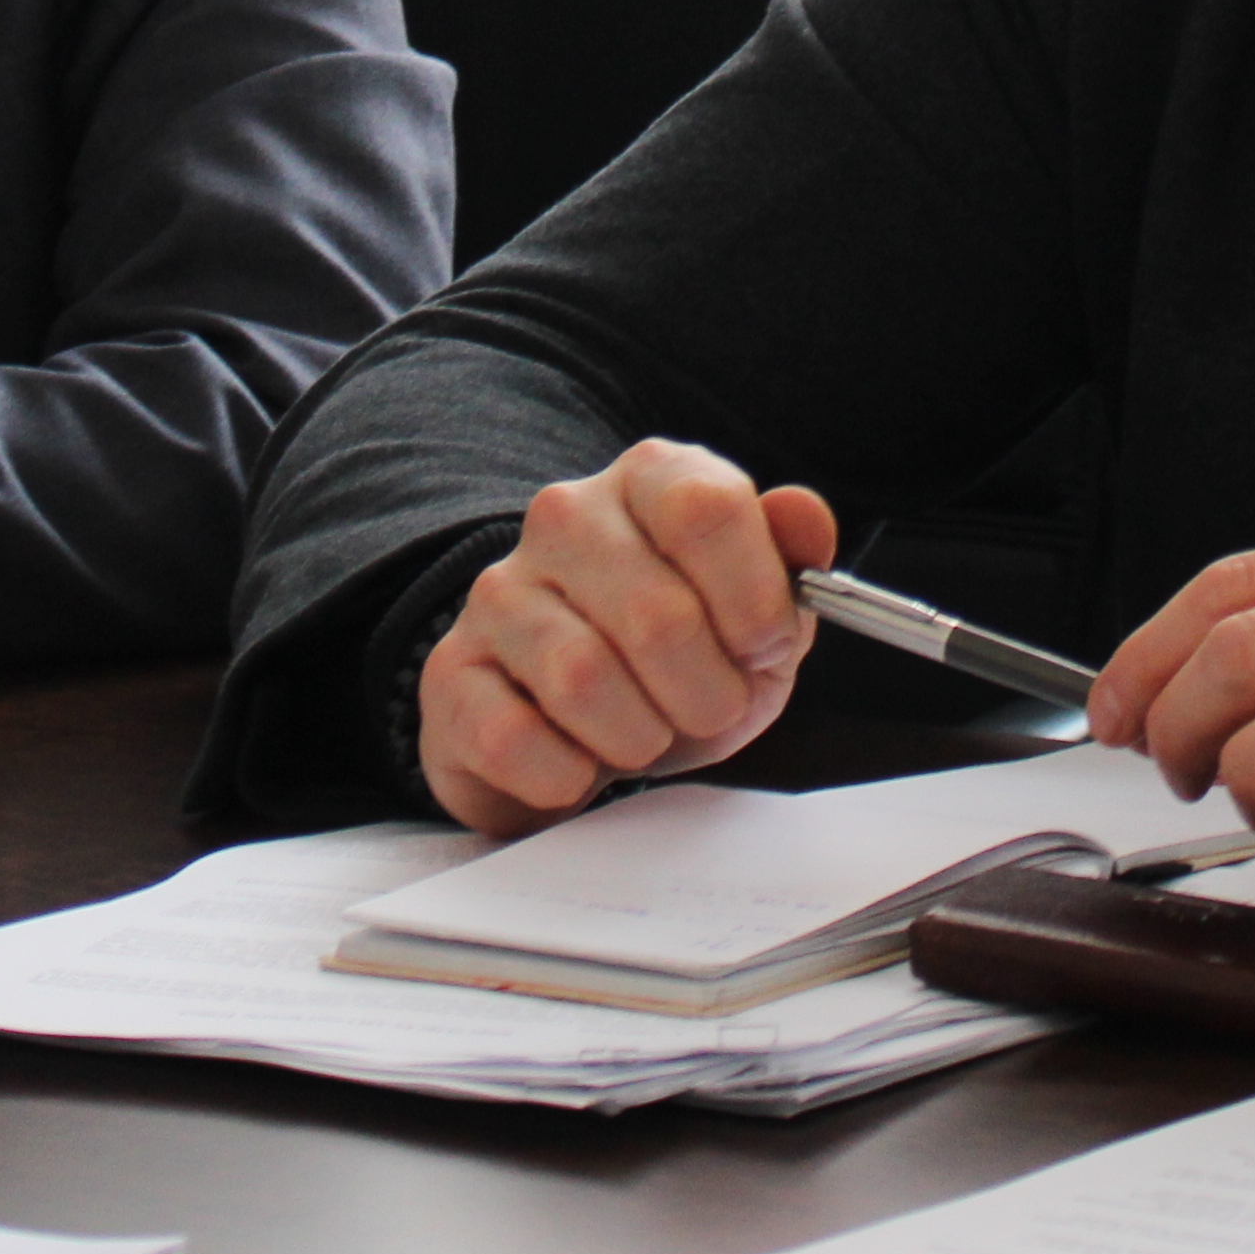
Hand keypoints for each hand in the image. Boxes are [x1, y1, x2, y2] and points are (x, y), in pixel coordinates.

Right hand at [418, 439, 840, 834]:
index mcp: (649, 479)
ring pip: (582, 679)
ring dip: (639, 735)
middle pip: (657, 614)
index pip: (705, 509)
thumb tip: (802, 515)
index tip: (766, 647)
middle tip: (711, 709)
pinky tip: (579, 761)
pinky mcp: (452, 674)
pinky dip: (566, 774)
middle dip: (706, 693)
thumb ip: (791, 560)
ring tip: (647, 734)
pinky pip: (511, 738)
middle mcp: (564, 517)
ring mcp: (498, 592)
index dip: (754, 599)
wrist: (588, 728)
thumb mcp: (761, 612)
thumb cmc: (686, 658)